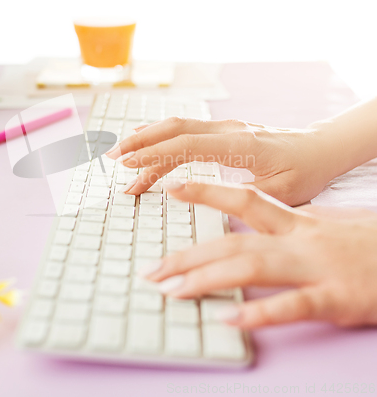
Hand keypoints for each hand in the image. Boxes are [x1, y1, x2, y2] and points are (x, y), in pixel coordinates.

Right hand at [106, 117, 339, 205]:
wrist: (320, 149)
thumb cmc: (304, 172)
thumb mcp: (280, 194)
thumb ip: (239, 195)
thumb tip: (194, 197)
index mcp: (241, 145)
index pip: (187, 145)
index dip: (154, 154)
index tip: (128, 167)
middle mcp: (228, 130)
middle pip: (174, 129)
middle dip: (141, 143)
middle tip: (113, 160)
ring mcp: (224, 127)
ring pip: (177, 126)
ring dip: (147, 138)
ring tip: (121, 155)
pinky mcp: (222, 131)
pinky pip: (185, 129)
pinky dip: (161, 136)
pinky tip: (145, 143)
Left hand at [141, 181, 376, 327]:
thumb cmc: (369, 244)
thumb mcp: (327, 227)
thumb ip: (291, 225)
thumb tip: (257, 225)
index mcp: (297, 222)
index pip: (244, 198)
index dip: (207, 191)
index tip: (174, 188)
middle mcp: (300, 240)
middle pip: (233, 239)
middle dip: (189, 254)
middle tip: (153, 270)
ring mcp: (317, 267)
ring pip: (253, 266)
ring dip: (208, 278)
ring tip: (173, 291)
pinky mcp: (339, 297)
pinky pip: (294, 304)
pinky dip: (261, 312)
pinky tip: (230, 320)